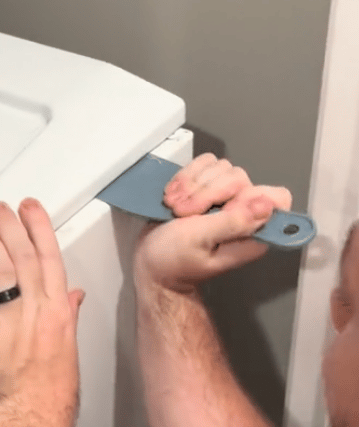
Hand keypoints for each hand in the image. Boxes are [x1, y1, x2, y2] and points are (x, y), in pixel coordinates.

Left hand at [0, 198, 84, 426]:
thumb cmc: (49, 399)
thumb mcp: (67, 351)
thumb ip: (67, 317)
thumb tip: (71, 296)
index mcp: (59, 315)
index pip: (51, 259)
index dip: (40, 228)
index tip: (31, 209)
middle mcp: (38, 315)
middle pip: (24, 258)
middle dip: (10, 226)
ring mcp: (12, 327)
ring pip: (1, 272)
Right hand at [134, 154, 291, 292]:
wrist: (151, 262)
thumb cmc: (173, 261)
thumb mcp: (200, 241)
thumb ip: (232, 223)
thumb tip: (266, 205)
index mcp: (252, 233)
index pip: (275, 197)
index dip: (247, 196)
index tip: (219, 210)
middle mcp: (244, 213)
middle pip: (240, 177)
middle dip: (205, 192)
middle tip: (185, 214)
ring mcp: (227, 197)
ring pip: (221, 167)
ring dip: (191, 185)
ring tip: (177, 209)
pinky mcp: (209, 187)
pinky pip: (205, 164)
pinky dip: (185, 177)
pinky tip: (175, 196)